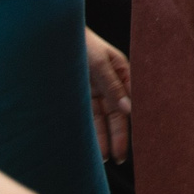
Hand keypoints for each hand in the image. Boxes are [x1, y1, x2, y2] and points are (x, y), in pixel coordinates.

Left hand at [85, 29, 131, 162]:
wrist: (53, 34)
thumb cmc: (81, 41)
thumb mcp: (99, 63)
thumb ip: (113, 87)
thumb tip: (129, 110)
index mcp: (122, 73)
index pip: (132, 102)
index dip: (136, 122)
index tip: (140, 141)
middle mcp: (111, 85)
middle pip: (117, 116)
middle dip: (119, 137)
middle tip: (120, 158)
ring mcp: (95, 92)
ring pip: (102, 120)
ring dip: (103, 139)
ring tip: (104, 159)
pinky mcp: (81, 97)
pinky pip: (87, 118)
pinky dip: (91, 132)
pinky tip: (92, 147)